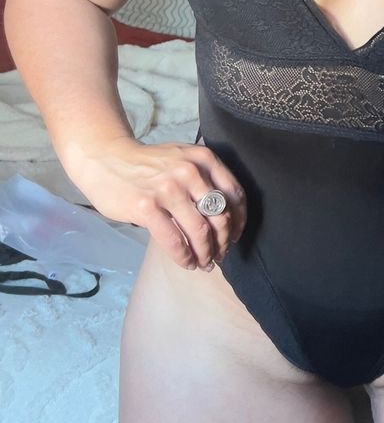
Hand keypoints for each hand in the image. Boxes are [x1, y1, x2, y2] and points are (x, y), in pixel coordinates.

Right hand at [66, 137, 246, 271]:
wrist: (105, 159)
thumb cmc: (146, 165)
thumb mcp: (182, 159)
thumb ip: (204, 180)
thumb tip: (225, 219)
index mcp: (203, 159)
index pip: (234, 195)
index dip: (239, 221)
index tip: (236, 236)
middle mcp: (190, 172)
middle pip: (221, 216)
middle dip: (223, 242)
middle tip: (220, 256)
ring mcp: (168, 189)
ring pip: (200, 231)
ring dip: (205, 254)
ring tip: (204, 264)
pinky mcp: (147, 206)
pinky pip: (174, 240)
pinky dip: (184, 256)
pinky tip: (187, 262)